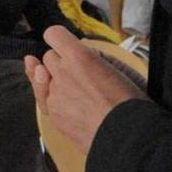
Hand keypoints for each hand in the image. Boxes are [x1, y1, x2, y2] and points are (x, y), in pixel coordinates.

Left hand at [26, 26, 146, 153]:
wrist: (126, 138)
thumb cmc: (129, 104)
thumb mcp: (120, 68)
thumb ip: (95, 57)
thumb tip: (83, 55)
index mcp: (79, 56)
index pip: (53, 34)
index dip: (59, 39)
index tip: (65, 44)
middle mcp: (61, 73)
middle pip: (48, 57)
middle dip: (60, 61)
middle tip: (76, 71)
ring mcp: (54, 95)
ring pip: (41, 78)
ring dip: (51, 78)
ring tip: (63, 83)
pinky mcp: (53, 115)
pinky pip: (43, 99)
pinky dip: (49, 96)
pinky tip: (58, 97)